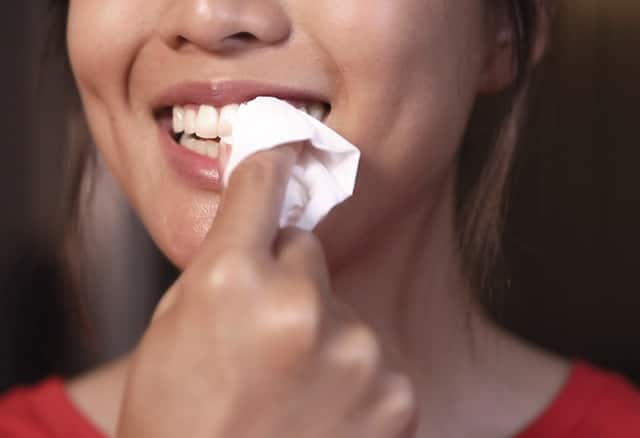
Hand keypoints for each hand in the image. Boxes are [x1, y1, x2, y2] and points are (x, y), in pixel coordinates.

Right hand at [116, 143, 417, 437]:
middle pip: (310, 253)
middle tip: (264, 335)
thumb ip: (224, 266)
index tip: (288, 151)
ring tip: (290, 389)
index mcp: (232, 280)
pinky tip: (322, 413)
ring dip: (322, 334)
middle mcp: (300, 305)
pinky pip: (373, 356)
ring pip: (342, 308)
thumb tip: (263, 223)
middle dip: (290, 281)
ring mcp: (358, 350)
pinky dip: (353, 376)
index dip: (275, 166)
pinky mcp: (398, 392)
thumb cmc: (182, 421)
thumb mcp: (176, 329)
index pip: (265, 185)